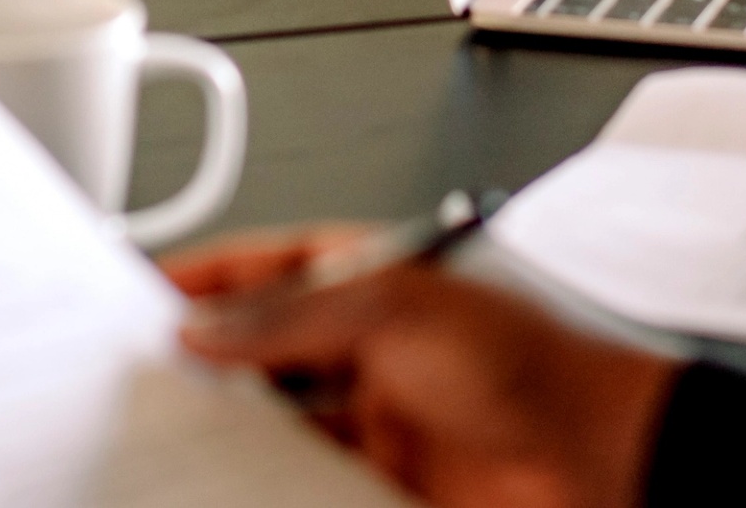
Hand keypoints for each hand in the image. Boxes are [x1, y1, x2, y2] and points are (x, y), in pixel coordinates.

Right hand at [167, 227, 678, 507]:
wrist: (593, 455)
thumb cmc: (526, 366)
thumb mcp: (392, 315)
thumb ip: (292, 318)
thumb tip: (212, 325)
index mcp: (374, 280)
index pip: (273, 268)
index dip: (211, 275)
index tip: (151, 290)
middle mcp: (373, 342)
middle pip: (270, 347)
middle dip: (213, 358)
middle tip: (152, 371)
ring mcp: (380, 410)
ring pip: (284, 416)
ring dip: (238, 423)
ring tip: (183, 430)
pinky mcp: (386, 473)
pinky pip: (311, 474)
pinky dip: (273, 477)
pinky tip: (245, 478)